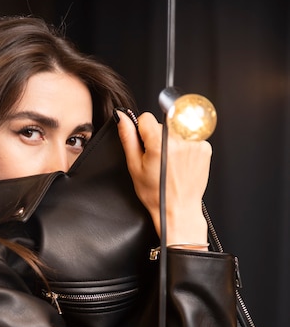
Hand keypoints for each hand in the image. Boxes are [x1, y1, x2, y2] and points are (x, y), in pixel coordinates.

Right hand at [115, 110, 210, 245]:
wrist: (179, 209)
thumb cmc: (156, 194)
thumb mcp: (135, 167)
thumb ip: (128, 138)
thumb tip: (122, 117)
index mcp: (160, 143)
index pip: (146, 118)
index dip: (142, 133)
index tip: (145, 148)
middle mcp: (179, 140)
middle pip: (162, 125)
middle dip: (158, 139)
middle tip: (158, 161)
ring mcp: (194, 143)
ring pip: (176, 131)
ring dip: (172, 143)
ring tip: (170, 164)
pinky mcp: (204, 148)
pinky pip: (189, 138)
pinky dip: (185, 148)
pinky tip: (180, 164)